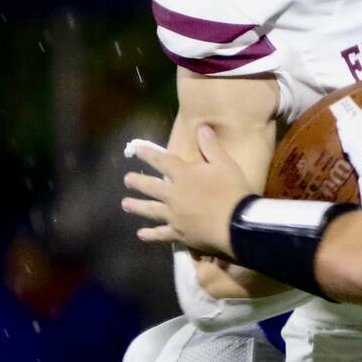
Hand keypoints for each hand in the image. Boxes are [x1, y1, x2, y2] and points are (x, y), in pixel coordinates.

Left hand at [122, 128, 253, 256]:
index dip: (148, 154)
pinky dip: (150, 234)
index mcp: (183, 175)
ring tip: (125, 204)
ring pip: (150, 210)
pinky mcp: (179, 233)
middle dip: (137, 182)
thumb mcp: (225, 163)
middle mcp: (173, 194)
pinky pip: (161, 234)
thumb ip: (211, 145)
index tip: (136, 151)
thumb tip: (201, 126)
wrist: (236, 223)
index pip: (161, 161)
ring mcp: (174, 215)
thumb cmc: (232, 191)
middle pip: (150, 186)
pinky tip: (141, 234)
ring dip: (137, 206)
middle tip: (126, 180)